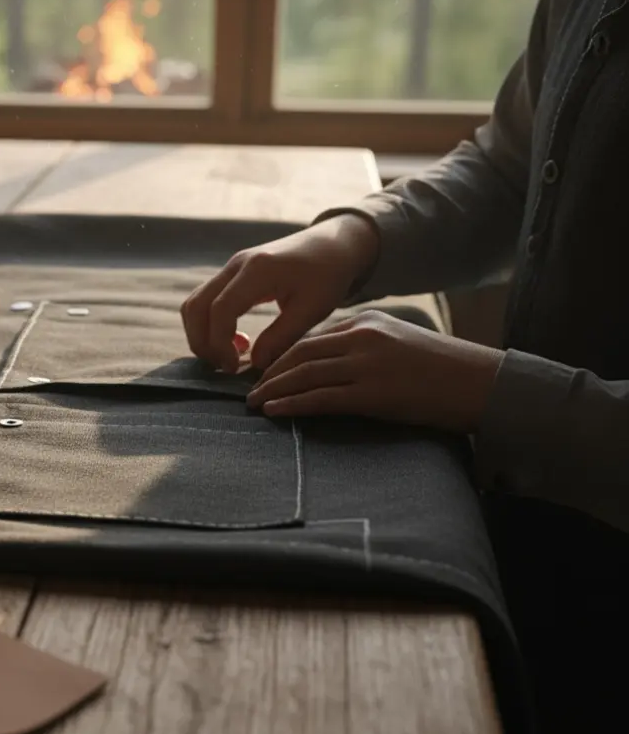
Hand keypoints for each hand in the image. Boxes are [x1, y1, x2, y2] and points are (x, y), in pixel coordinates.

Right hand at [181, 214, 379, 372]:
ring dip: (202, 334)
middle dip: (202, 343)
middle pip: (196, 306)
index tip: (234, 368)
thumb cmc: (328, 275)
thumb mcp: (312, 309)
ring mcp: (230, 267)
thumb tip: (256, 364)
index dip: (219, 344)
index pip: (220, 310)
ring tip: (229, 356)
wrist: (332, 244)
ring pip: (194, 303)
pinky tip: (236, 340)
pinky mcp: (231, 273)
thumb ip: (282, 337)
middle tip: (226, 367)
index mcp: (257, 271)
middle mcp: (236, 265)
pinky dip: (209, 324)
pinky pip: (204, 300)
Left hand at [246, 310, 504, 433]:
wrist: (483, 384)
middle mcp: (363, 338)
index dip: (282, 357)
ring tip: (254, 403)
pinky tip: (275, 411)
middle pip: (300, 354)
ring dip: (273, 390)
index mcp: (367, 322)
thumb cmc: (443, 370)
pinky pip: (321, 398)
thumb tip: (328, 368)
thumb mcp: (398, 345)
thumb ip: (364, 348)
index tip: (264, 371)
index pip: (312, 339)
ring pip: (305, 375)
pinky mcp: (373, 393)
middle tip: (249, 389)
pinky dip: (292, 404)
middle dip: (270, 372)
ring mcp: (367, 365)